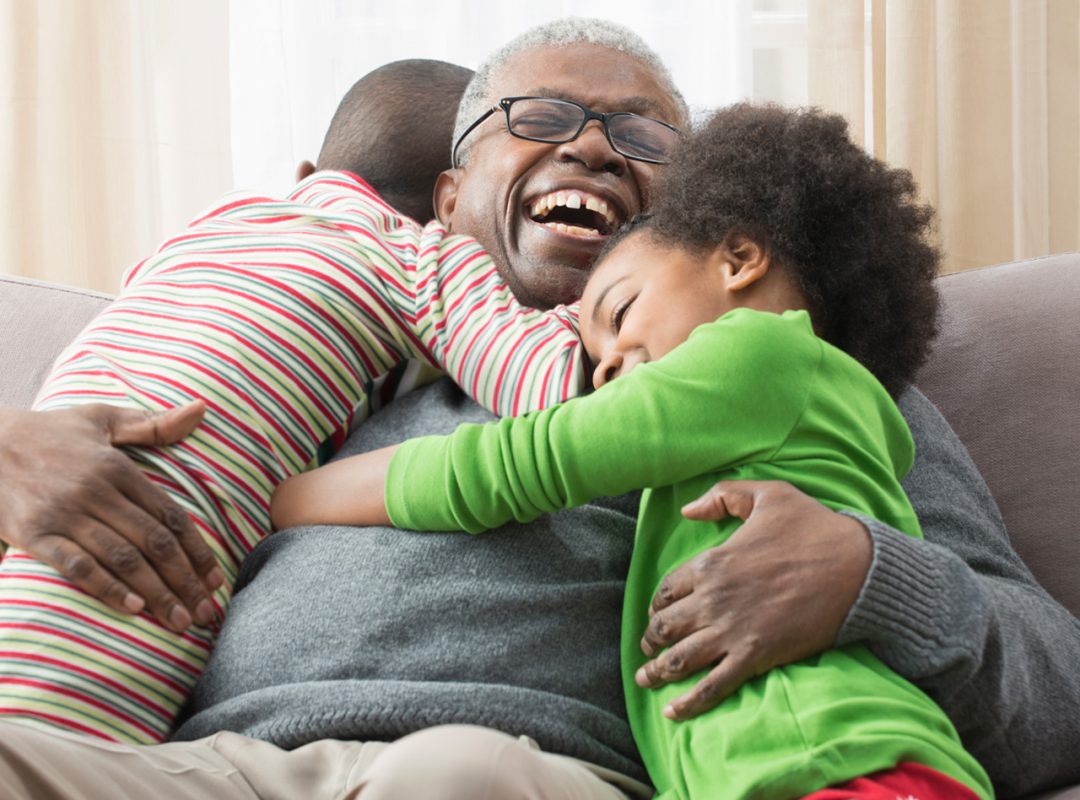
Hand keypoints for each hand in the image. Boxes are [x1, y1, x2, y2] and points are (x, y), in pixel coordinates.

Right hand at [0, 402, 222, 630]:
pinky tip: (134, 609)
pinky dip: (107, 588)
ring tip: (180, 620)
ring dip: (156, 593)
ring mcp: (64, 515)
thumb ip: (153, 424)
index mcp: (118, 468)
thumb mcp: (103, 420)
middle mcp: (95, 492)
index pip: (170, 516)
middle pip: (153, 543)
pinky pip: (77, 566)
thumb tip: (201, 409)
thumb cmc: (51, 433)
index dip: (197, 551)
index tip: (216, 579)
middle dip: (185, 581)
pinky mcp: (33, 534)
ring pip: (123, 558)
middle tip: (206, 612)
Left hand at [635, 480, 871, 720]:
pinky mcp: (755, 655)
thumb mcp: (768, 494)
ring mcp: (731, 630)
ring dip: (656, 671)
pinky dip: (688, 703)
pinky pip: (712, 685)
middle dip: (650, 639)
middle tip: (647, 648)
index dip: (657, 604)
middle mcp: (713, 599)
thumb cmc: (814, 528)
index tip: (657, 613)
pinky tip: (672, 712)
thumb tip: (687, 510)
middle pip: (665, 626)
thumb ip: (724, 495)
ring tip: (644, 680)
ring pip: (679, 658)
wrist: (857, 567)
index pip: (667, 590)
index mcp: (711, 562)